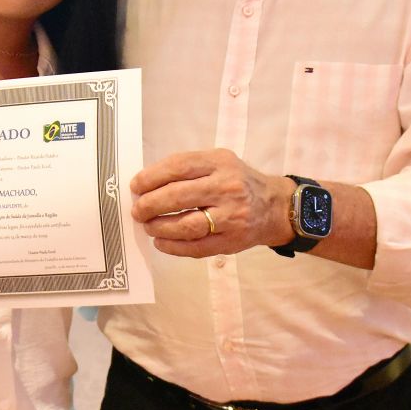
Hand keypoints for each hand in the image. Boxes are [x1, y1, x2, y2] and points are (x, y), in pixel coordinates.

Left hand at [129, 149, 293, 257]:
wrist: (274, 207)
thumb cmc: (237, 182)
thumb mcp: (219, 162)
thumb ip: (189, 168)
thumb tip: (148, 184)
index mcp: (220, 163)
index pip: (179, 167)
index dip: (152, 177)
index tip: (136, 186)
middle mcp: (227, 188)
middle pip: (178, 196)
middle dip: (150, 204)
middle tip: (138, 210)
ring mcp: (231, 217)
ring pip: (186, 225)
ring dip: (159, 227)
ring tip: (148, 225)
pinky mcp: (231, 241)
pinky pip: (196, 247)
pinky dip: (173, 247)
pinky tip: (161, 242)